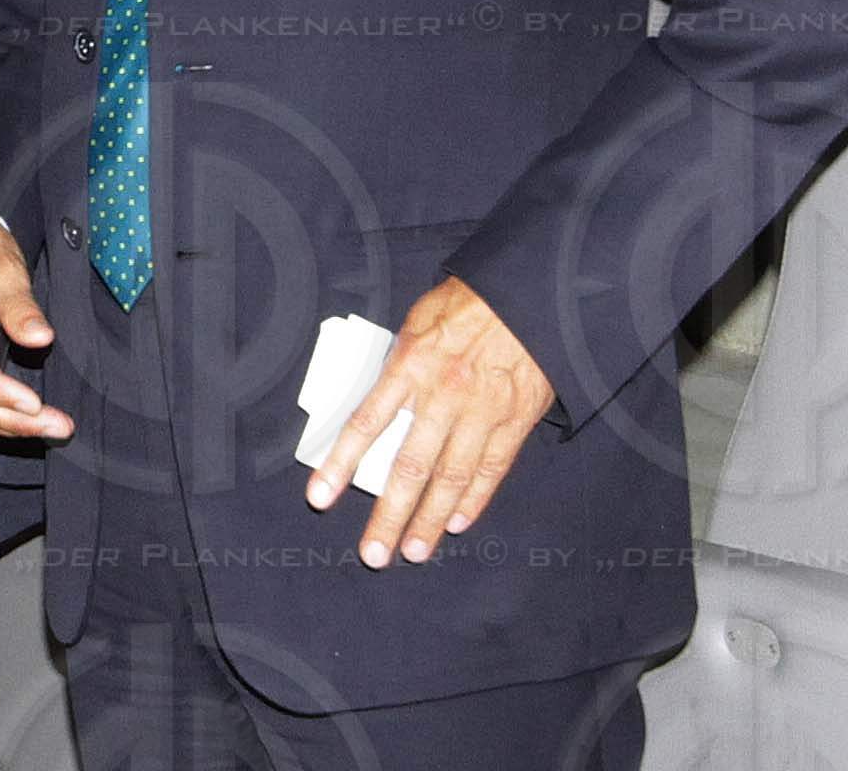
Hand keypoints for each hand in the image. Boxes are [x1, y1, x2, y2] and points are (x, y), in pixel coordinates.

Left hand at [308, 274, 555, 566]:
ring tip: (413, 551)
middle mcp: (442, 395)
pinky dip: (474, 499)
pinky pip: (491, 468)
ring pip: (450, 478)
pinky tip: (458, 523)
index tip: (319, 497)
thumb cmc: (466, 303)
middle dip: (389, 515)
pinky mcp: (514, 421)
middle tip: (373, 554)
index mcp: (409, 366)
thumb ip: (397, 364)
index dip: (339, 463)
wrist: (528, 294)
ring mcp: (481, 412)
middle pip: (409, 467)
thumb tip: (378, 400)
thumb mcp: (416, 322)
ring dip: (431, 520)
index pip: (365, 423)